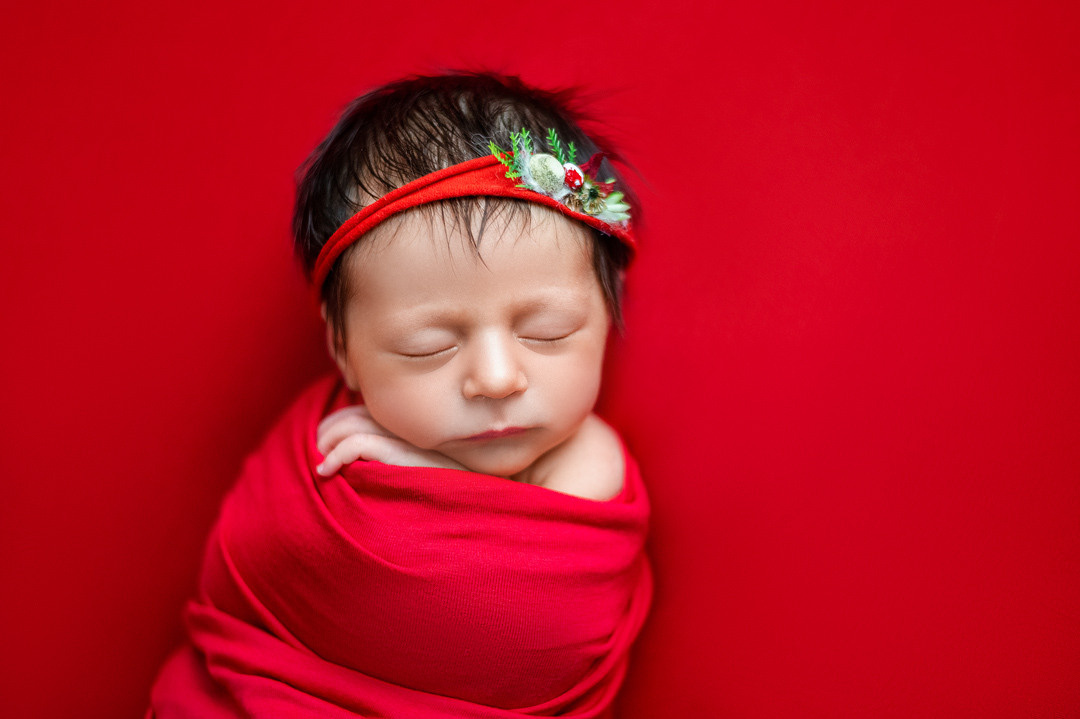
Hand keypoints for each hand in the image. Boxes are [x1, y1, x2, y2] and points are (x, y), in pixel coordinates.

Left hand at [315, 405, 465, 475]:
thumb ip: (397, 449)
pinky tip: (326, 470)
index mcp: (413, 421)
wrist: (477, 504)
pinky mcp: (403, 454)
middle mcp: (409, 422)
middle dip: (327, 432)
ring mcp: (407, 436)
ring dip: (326, 444)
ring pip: (350, 426)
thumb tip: (355, 454)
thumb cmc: (450, 489)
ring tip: (321, 465)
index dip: (338, 424)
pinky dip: (335, 454)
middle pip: (352, 414)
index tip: (326, 446)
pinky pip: (357, 443)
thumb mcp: (424, 464)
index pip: (363, 409)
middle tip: (320, 456)